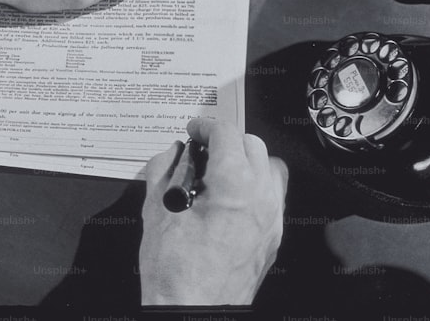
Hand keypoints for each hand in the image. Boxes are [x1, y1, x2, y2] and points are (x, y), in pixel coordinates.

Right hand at [139, 118, 287, 305]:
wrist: (192, 312)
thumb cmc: (176, 273)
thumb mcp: (155, 210)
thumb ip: (164, 169)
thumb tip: (172, 154)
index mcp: (234, 185)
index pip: (226, 133)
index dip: (205, 126)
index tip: (194, 131)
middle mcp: (261, 198)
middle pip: (253, 145)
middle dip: (227, 140)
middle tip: (202, 148)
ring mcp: (272, 220)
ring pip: (271, 168)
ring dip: (247, 161)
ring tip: (221, 170)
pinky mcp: (273, 238)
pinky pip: (273, 197)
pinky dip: (255, 186)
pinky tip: (231, 198)